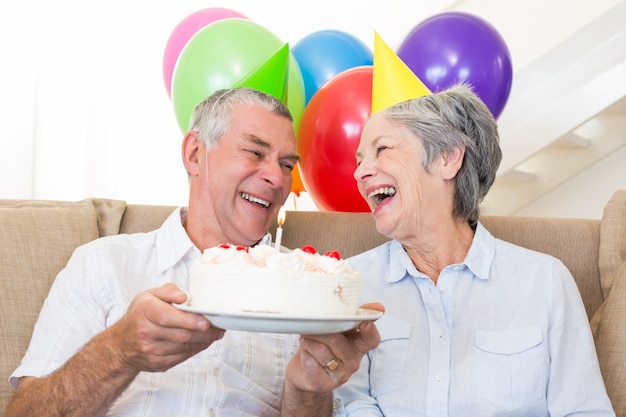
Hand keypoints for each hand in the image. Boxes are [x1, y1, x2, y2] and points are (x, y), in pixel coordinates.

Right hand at [109, 283, 224, 372]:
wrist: (120, 345)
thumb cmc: (139, 316)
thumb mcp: (148, 296)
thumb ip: (168, 291)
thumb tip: (184, 296)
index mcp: (144, 312)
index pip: (168, 317)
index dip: (189, 321)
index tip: (206, 321)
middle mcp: (145, 332)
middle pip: (181, 335)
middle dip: (205, 333)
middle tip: (219, 326)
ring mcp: (151, 351)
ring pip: (184, 348)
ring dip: (204, 341)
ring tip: (216, 333)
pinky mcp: (158, 364)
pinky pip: (183, 357)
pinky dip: (197, 349)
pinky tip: (204, 341)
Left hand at [286, 302, 383, 391]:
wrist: (304, 372)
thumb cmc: (321, 345)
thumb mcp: (337, 330)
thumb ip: (352, 317)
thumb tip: (378, 305)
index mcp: (358, 345)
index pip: (371, 339)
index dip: (370, 331)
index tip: (365, 323)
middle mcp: (353, 361)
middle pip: (336, 339)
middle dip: (318, 330)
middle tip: (310, 329)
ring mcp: (341, 374)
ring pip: (320, 350)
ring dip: (308, 342)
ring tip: (307, 342)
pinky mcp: (325, 384)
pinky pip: (311, 363)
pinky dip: (304, 356)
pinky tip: (306, 357)